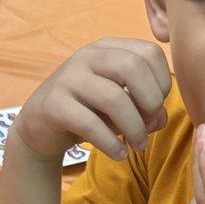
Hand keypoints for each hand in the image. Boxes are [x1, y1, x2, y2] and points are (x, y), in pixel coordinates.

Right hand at [12, 37, 171, 161]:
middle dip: (151, 102)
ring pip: (113, 97)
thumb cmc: (90, 112)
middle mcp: (89, 56)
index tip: (157, 109)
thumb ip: (147, 109)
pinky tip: (119, 154)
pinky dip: (111, 143)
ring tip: (138, 145)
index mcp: (109, 49)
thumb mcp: (123, 107)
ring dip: (134, 127)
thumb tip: (159, 118)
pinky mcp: (54, 104)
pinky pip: (89, 123)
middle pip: (133, 67)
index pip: (150, 52)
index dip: (163, 83)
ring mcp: (69, 78)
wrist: (41, 126)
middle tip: (149, 127)